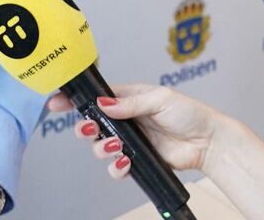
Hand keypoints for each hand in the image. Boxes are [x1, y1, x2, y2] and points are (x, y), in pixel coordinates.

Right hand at [47, 84, 224, 178]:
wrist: (207, 141)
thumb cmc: (189, 113)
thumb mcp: (160, 99)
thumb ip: (131, 103)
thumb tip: (103, 104)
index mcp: (129, 99)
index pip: (97, 97)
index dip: (75, 100)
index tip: (56, 103)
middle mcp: (125, 120)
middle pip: (92, 124)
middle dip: (85, 128)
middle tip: (90, 129)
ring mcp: (130, 141)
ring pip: (100, 147)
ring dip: (102, 148)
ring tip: (117, 146)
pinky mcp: (137, 160)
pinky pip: (116, 167)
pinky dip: (116, 166)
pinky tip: (127, 161)